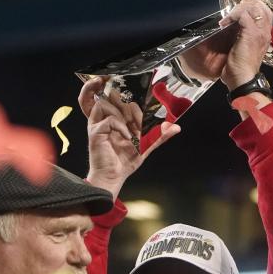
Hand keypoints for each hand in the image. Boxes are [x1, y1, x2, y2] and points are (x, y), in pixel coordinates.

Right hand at [83, 82, 179, 200]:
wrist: (113, 177)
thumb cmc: (124, 162)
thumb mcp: (146, 146)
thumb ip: (159, 135)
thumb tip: (176, 128)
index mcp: (115, 119)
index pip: (117, 99)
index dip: (127, 98)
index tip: (140, 110)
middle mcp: (105, 119)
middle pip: (108, 96)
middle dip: (120, 97)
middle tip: (135, 112)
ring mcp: (99, 124)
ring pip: (106, 104)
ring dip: (123, 114)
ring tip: (131, 130)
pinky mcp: (96, 132)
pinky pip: (110, 120)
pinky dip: (121, 127)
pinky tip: (127, 137)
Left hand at [218, 0, 271, 89]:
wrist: (243, 80)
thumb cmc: (242, 70)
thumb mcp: (246, 50)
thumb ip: (245, 38)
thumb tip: (235, 28)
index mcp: (265, 36)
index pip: (266, 12)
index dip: (254, 6)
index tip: (240, 7)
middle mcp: (265, 32)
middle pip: (262, 6)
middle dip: (247, 3)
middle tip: (234, 7)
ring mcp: (259, 32)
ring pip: (253, 8)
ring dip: (238, 9)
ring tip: (228, 17)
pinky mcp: (250, 33)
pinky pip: (243, 15)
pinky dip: (232, 16)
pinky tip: (224, 23)